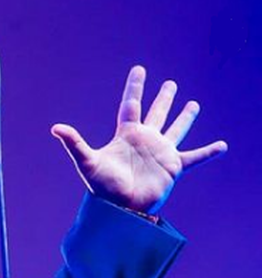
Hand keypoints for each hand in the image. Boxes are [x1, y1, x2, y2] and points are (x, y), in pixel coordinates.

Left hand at [51, 65, 227, 213]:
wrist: (120, 208)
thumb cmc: (102, 187)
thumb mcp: (87, 161)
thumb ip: (74, 143)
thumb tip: (55, 128)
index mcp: (126, 134)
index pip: (131, 103)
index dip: (135, 86)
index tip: (140, 69)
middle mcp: (145, 139)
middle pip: (156, 112)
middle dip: (163, 98)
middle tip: (170, 83)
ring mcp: (160, 152)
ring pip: (176, 129)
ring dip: (185, 117)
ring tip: (193, 104)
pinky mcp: (173, 167)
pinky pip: (195, 157)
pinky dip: (208, 152)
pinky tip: (222, 146)